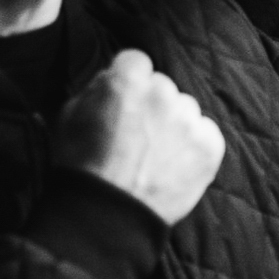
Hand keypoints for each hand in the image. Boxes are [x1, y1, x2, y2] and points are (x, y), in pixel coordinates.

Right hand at [50, 49, 224, 224]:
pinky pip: (206, 135)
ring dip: (173, 126)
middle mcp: (163, 94)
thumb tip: (112, 78)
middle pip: (162, 87)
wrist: (108, 217)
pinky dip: (193, 148)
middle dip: (151, 105)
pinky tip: (171, 166)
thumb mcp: (68, 117)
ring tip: (152, 158)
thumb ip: (94, 88)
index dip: (127, 81)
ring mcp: (189, 120)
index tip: (123, 101)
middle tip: (135, 137)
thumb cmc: (81, 168)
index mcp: (127, 81)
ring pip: (185, 111)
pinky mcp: (210, 147)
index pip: (136, 61)